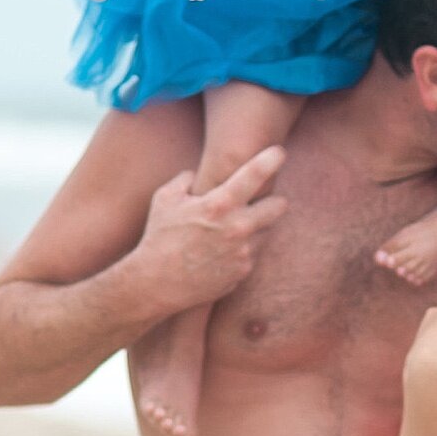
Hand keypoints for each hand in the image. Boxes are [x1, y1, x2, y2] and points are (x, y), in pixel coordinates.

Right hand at [135, 147, 288, 309]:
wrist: (157, 283)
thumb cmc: (159, 237)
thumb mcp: (165, 198)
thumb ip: (186, 179)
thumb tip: (197, 174)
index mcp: (219, 204)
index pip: (255, 175)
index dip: (271, 159)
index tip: (279, 152)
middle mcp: (238, 227)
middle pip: (279, 206)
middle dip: (272, 200)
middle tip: (259, 200)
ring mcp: (244, 252)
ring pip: (266, 230)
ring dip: (256, 226)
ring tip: (231, 228)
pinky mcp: (244, 271)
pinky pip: (254, 252)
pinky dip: (244, 247)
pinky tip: (223, 249)